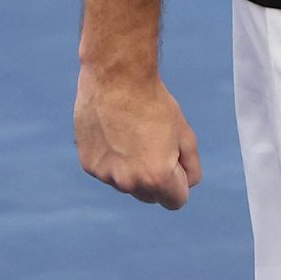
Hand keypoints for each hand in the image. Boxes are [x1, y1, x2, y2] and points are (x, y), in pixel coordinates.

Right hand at [74, 65, 201, 209]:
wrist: (116, 78)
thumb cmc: (155, 104)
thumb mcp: (185, 135)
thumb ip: (191, 167)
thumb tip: (186, 184)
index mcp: (157, 178)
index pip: (176, 201)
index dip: (180, 181)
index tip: (175, 160)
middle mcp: (129, 182)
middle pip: (150, 195)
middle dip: (156, 178)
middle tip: (154, 143)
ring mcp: (106, 175)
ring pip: (127, 183)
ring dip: (132, 168)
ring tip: (132, 133)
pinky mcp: (89, 165)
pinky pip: (108, 170)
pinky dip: (112, 158)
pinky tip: (113, 131)